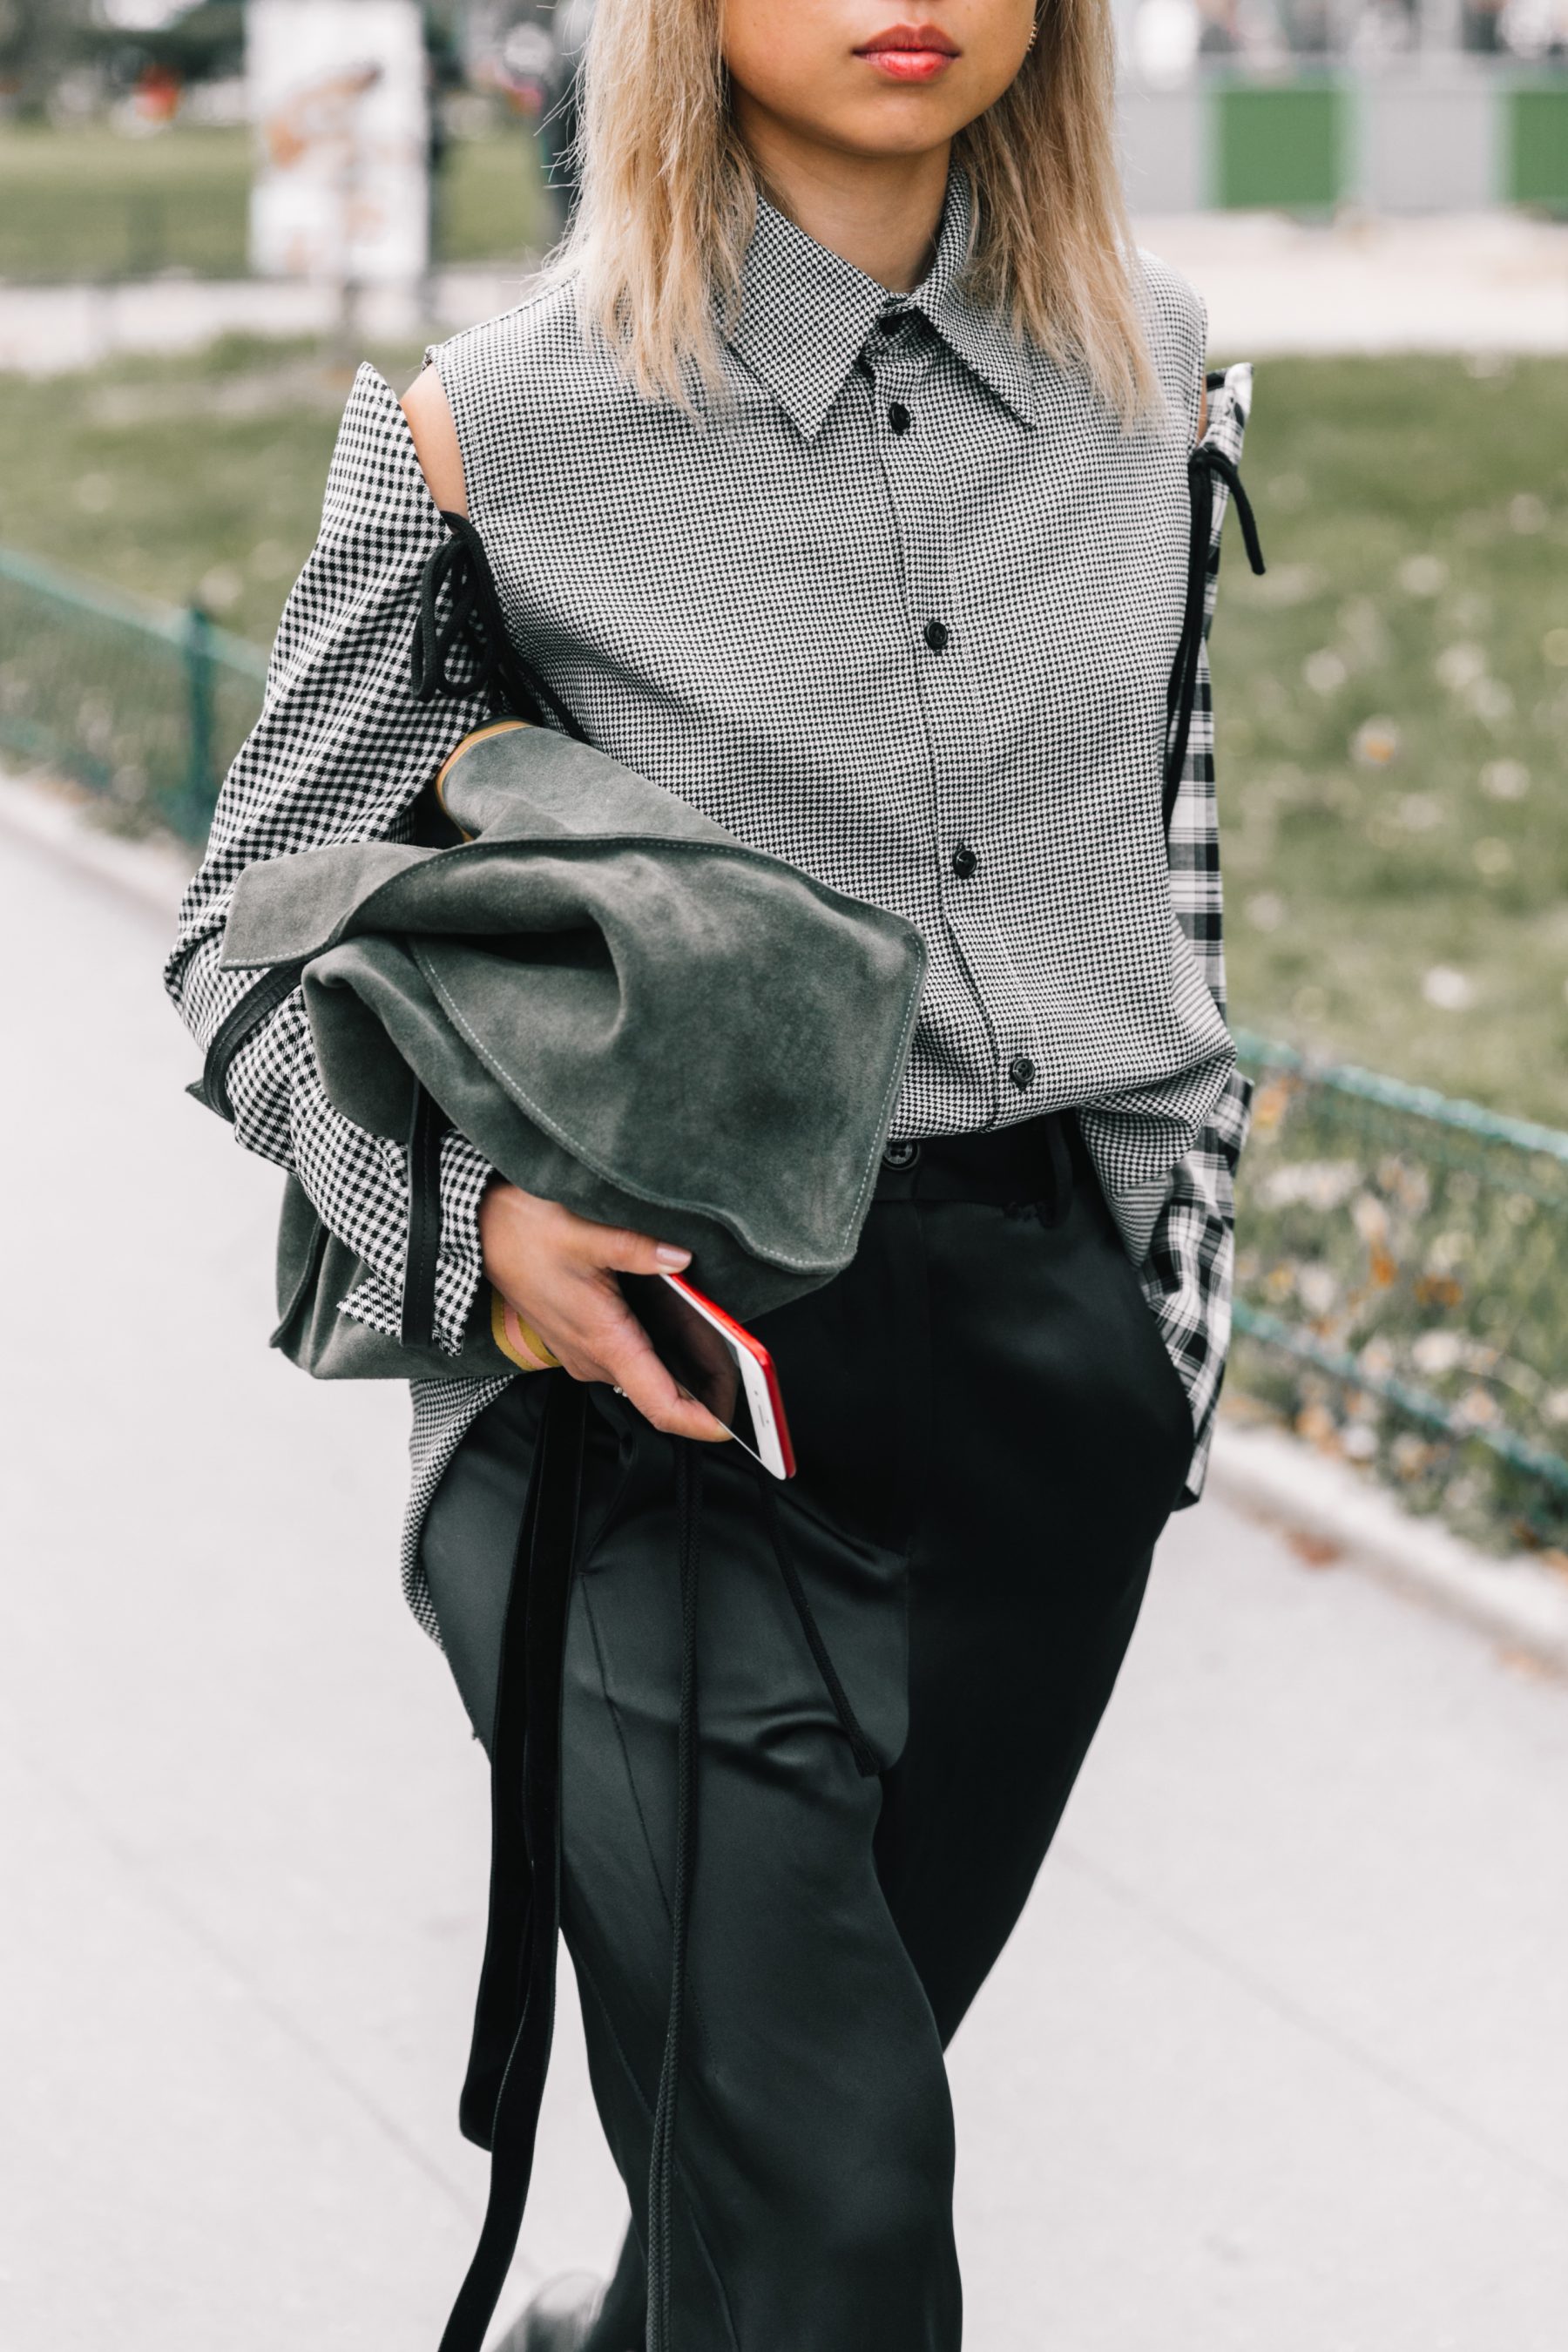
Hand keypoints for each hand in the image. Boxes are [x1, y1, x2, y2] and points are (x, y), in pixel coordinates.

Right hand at [479, 1178, 729, 1442]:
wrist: (480, 1231)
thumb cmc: (523, 1233)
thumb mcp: (586, 1232)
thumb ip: (640, 1249)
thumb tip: (680, 1258)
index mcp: (603, 1339)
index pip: (660, 1403)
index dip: (701, 1422)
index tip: (733, 1426)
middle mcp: (593, 1356)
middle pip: (660, 1393)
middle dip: (707, 1392)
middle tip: (748, 1379)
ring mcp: (584, 1351)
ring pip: (644, 1376)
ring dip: (685, 1371)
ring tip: (727, 1353)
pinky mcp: (580, 1339)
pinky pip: (627, 1359)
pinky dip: (659, 1354)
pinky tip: (685, 1331)